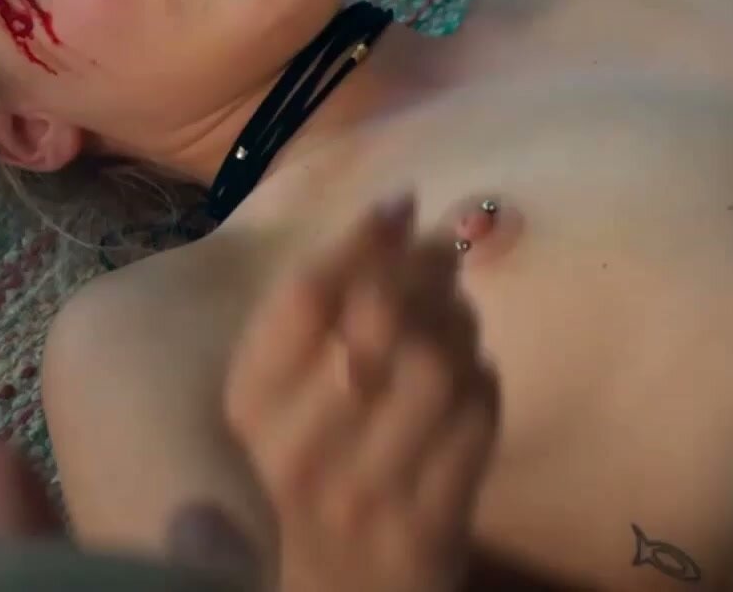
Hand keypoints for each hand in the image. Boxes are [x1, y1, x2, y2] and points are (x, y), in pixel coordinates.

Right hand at [223, 196, 500, 591]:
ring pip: (437, 366)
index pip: (305, 296)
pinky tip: (471, 384)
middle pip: (379, 318)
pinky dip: (483, 385)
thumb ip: (317, 322)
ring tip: (457, 327)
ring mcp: (365, 495)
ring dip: (460, 330)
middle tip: (444, 258)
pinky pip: (477, 421)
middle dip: (423, 274)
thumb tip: (395, 210)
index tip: (399, 204)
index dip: (361, 237)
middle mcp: (296, 453)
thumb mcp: (279, 409)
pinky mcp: (427, 528)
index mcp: (248, 411)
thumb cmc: (306, 485)